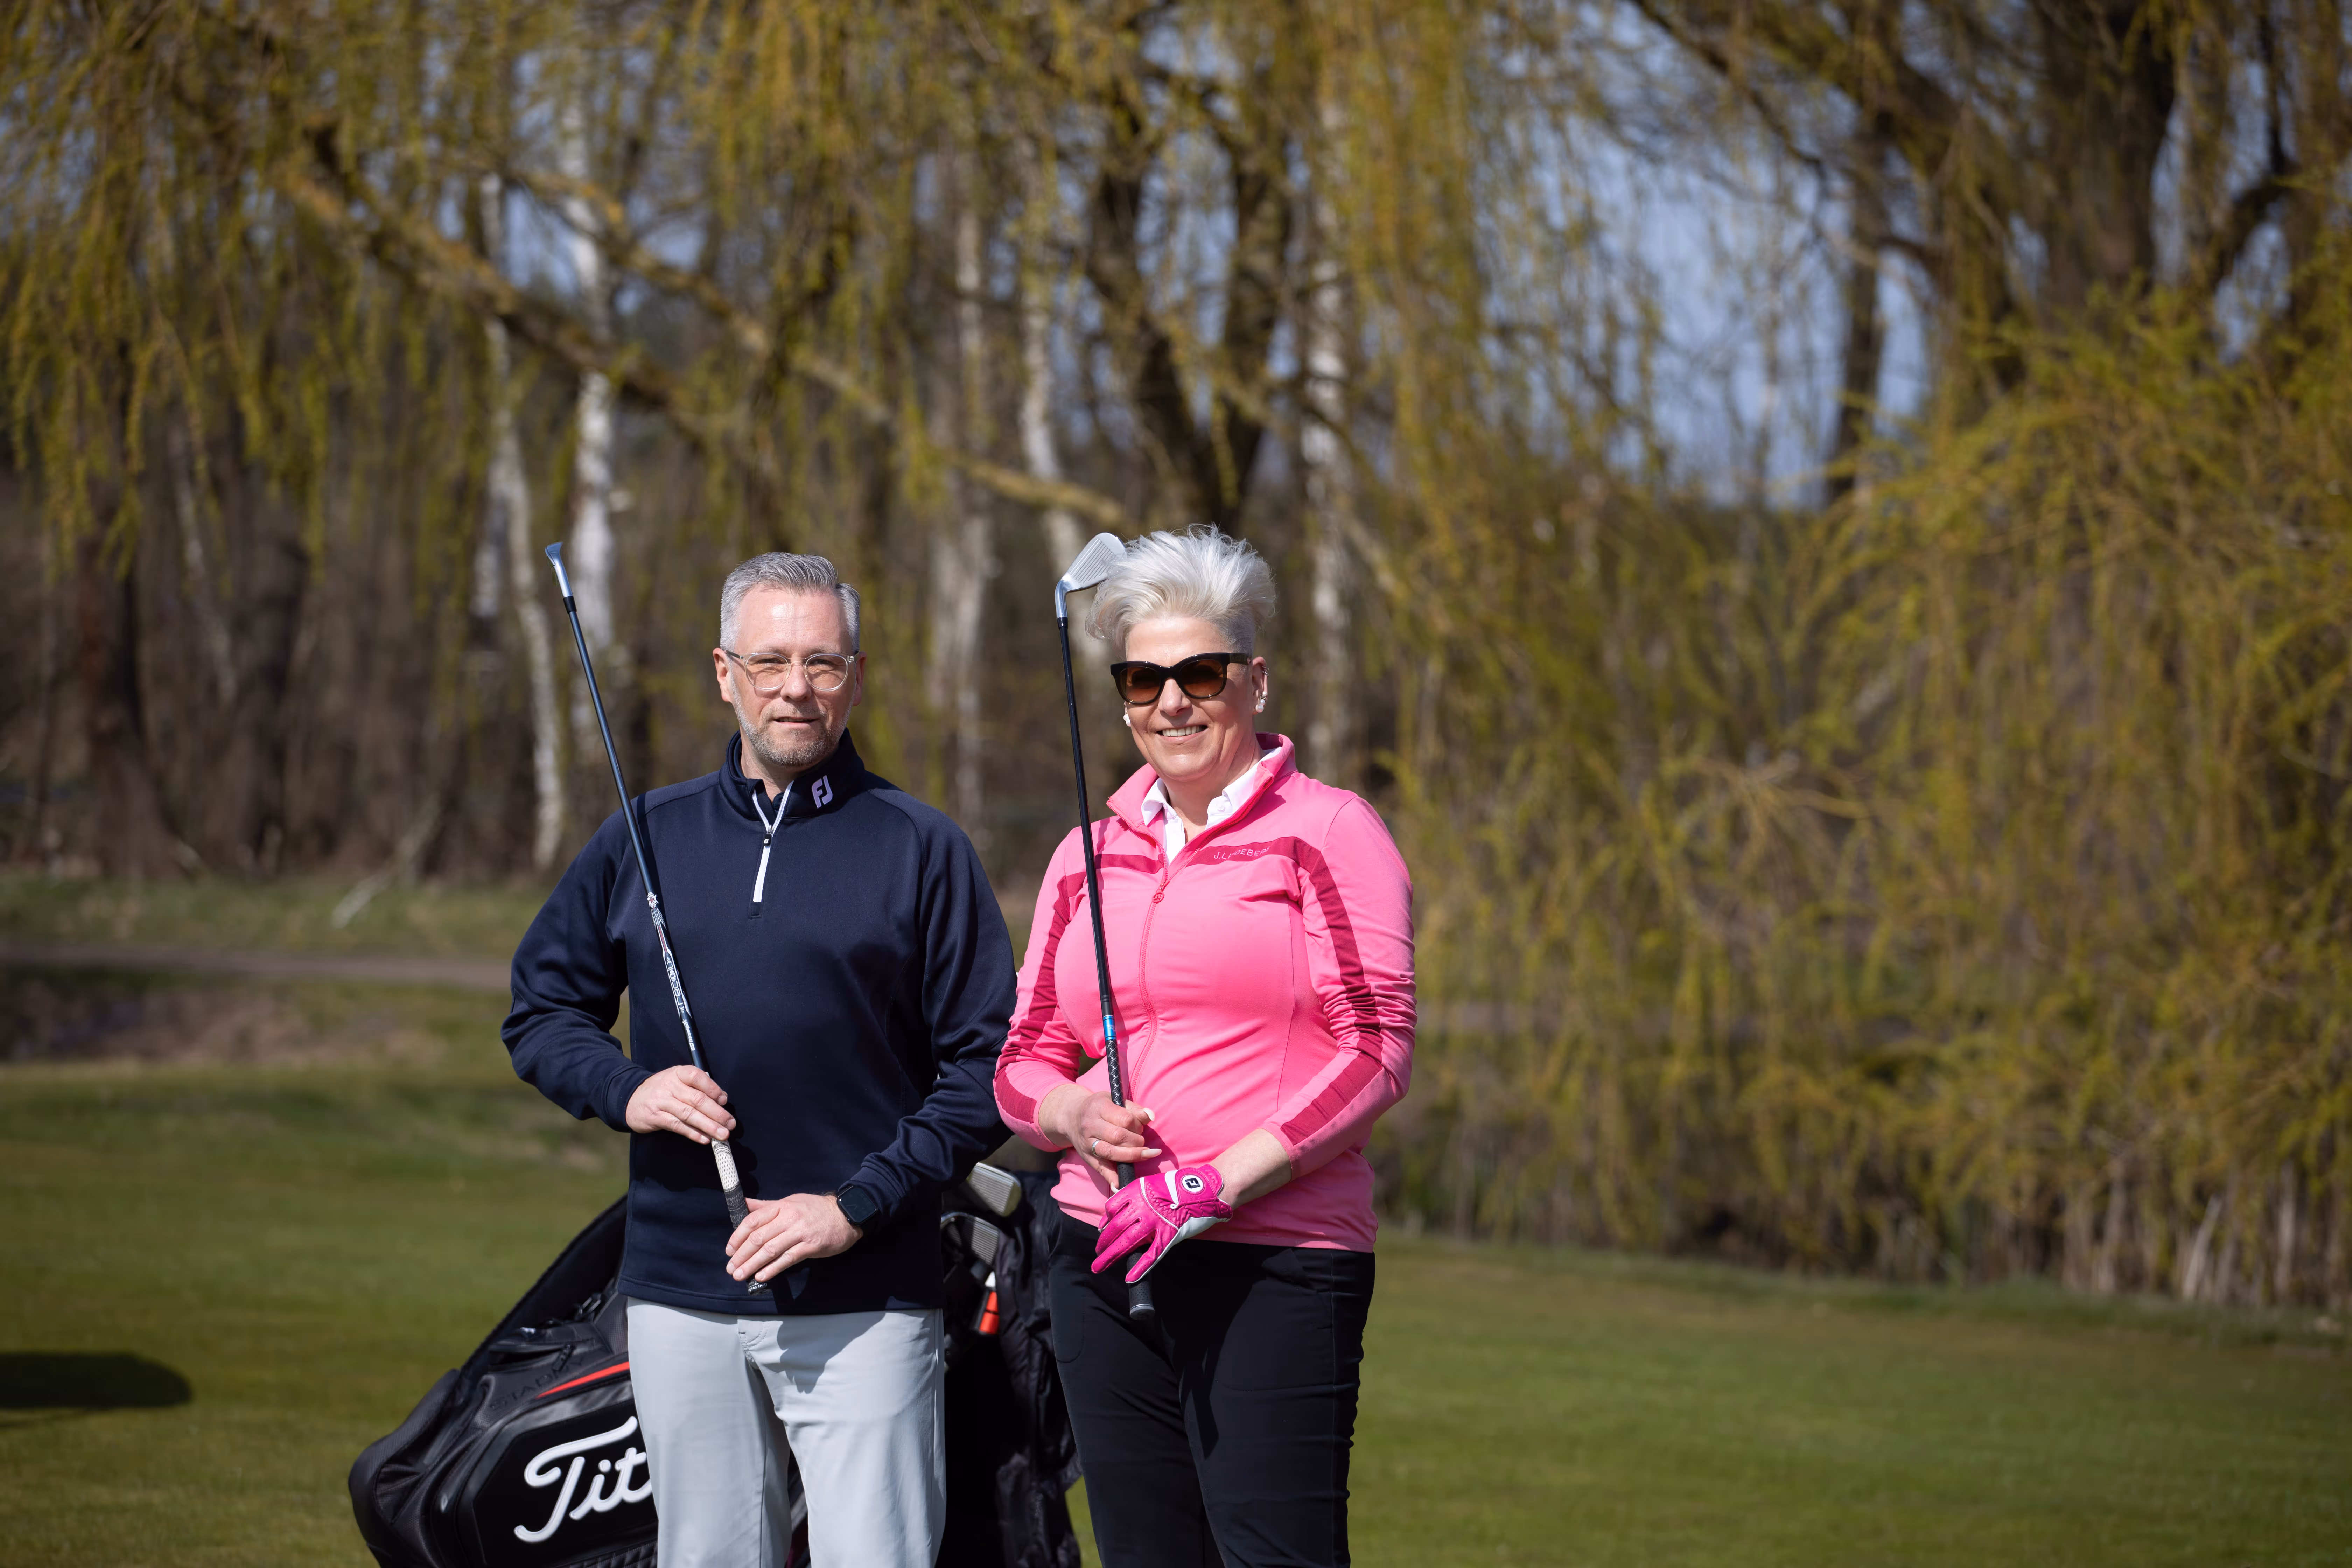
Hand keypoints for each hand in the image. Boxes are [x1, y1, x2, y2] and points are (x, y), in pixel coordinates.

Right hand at [625, 1065, 735, 1143]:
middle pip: (697, 1099)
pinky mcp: (655, 1117)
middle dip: (717, 1113)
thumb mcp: (676, 1081)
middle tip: (730, 1124)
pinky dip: (693, 1133)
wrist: (630, 1098)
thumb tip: (721, 1099)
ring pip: (689, 1114)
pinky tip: (704, 1139)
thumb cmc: (661, 1090)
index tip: (724, 1101)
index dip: (713, 1089)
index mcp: (678, 1073)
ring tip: (722, 1135)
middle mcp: (670, 1086)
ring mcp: (662, 1102)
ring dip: (708, 1126)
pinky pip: (677, 1126)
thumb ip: (696, 1087)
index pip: (698, 1077)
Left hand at [726, 1193, 862, 1282]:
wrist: (846, 1214)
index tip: (729, 1250)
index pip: (753, 1221)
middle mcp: (789, 1218)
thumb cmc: (815, 1209)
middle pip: (759, 1238)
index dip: (737, 1237)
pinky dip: (772, 1269)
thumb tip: (743, 1204)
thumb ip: (766, 1206)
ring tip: (740, 1275)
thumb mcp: (790, 1202)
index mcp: (782, 1207)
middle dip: (741, 1255)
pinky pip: (788, 1258)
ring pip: (770, 1250)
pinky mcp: (811, 1245)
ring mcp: (800, 1232)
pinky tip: (761, 1276)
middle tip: (731, 1268)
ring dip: (752, 1264)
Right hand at [1040, 1086, 1160, 1181]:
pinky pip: (1101, 1169)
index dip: (1138, 1125)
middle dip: (1136, 1141)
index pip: (1125, 1119)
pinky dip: (1111, 1178)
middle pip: (1119, 1136)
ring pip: (1111, 1153)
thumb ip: (1134, 1109)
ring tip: (1144, 1154)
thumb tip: (1151, 1116)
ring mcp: (1087, 1143)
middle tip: (1141, 1141)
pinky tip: (1120, 1184)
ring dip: (1132, 1156)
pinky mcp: (1087, 1157)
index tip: (1140, 1127)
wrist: (1070, 1116)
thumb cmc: (1098, 1108)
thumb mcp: (1114, 1101)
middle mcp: (1090, 1125)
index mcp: (1099, 1107)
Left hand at [1092, 1164, 1231, 1282]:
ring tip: (1099, 1266)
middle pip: (1115, 1228)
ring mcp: (1155, 1222)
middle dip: (1103, 1243)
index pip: (1112, 1207)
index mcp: (1137, 1190)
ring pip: (1127, 1242)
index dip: (1104, 1221)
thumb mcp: (1153, 1184)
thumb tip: (1121, 1213)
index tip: (1101, 1230)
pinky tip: (1129, 1277)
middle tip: (1097, 1254)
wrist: (1207, 1188)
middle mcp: (1142, 1206)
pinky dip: (1140, 1268)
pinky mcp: (1169, 1235)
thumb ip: (1138, 1197)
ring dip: (1111, 1255)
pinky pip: (1151, 1255)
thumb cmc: (1181, 1185)